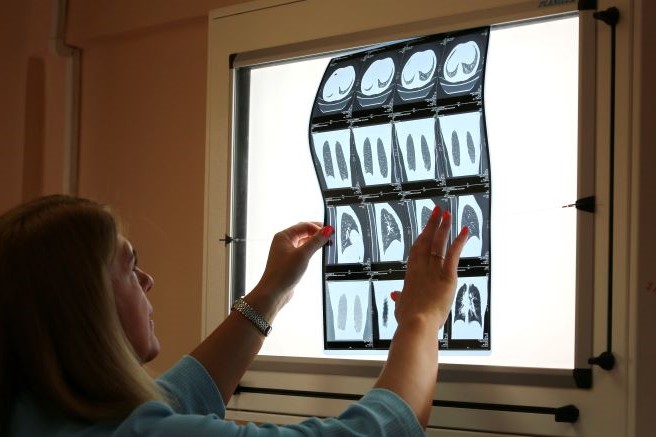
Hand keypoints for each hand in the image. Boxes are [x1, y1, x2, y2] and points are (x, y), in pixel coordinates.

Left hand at [250, 222, 332, 314]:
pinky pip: (302, 250)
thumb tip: (327, 230)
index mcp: (283, 236)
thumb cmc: (283, 273)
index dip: (317, 227)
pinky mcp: (289, 261)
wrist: (273, 292)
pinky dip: (310, 249)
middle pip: (303, 231)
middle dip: (316, 232)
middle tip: (330, 235)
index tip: (330, 232)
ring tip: (326, 243)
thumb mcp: (303, 255)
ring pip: (303, 241)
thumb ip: (316, 241)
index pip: (303, 225)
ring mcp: (286, 252)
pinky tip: (317, 252)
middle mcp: (283, 242)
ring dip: (314, 241)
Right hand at [393, 207, 467, 328]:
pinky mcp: (447, 276)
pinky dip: (460, 242)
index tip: (426, 225)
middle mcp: (421, 268)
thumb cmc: (408, 318)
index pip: (417, 250)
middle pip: (426, 241)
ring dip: (443, 228)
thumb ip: (399, 298)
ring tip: (447, 214)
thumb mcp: (400, 306)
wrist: (416, 323)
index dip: (422, 235)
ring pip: (439, 244)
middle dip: (432, 224)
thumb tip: (395, 295)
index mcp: (411, 274)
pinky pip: (453, 255)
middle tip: (438, 210)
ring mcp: (433, 271)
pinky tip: (465, 231)